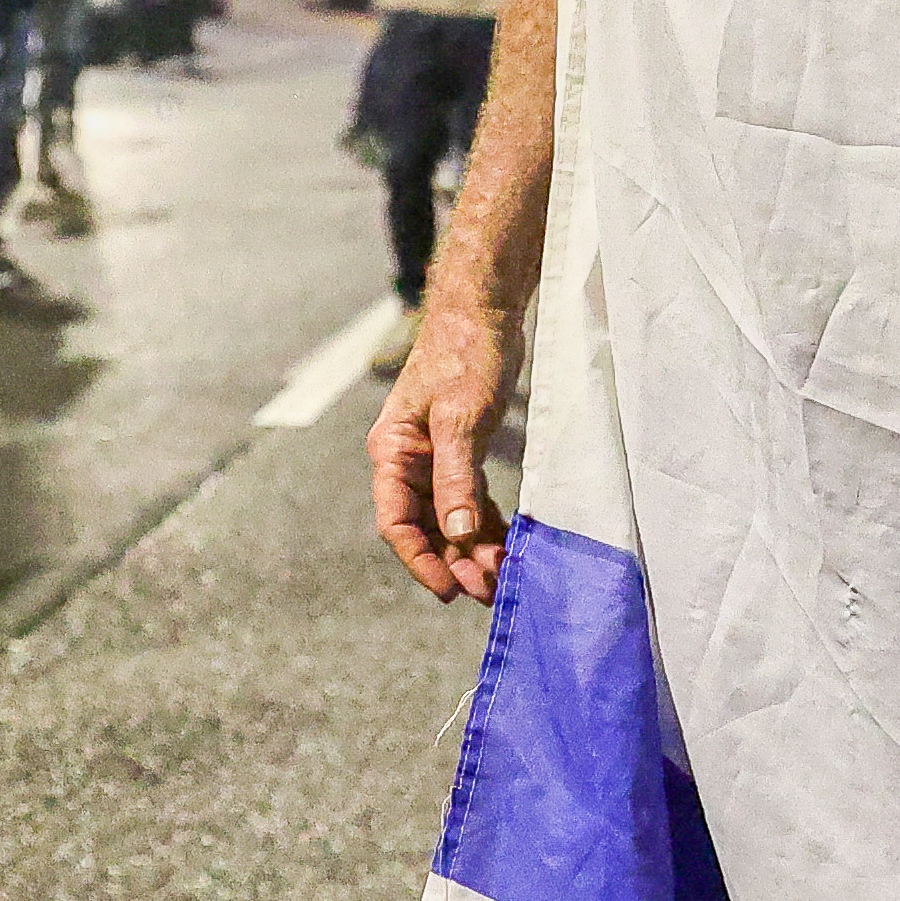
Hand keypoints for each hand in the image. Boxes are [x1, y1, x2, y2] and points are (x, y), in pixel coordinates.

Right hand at [367, 298, 522, 602]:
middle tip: (488, 591)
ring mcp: (434, 457)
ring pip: (448, 518)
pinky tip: (506, 542)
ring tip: (501, 575)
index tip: (450, 591)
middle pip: (424, 527)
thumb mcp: (461, 419)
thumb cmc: (465, 354)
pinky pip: (468, 500)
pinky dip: (485, 523)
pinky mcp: (461, 451)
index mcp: (393, 452)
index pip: (396, 522)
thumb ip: (457, 479)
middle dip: (453, 562)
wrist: (484, 309)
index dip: (421, 561)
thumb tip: (459, 536)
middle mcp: (407, 460)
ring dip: (472, 548)